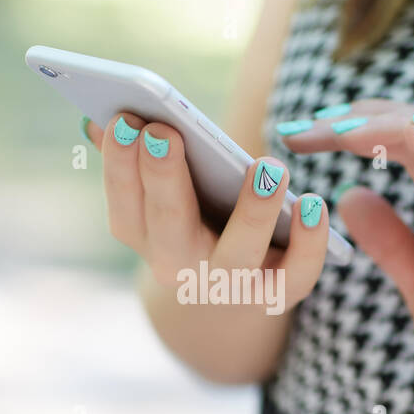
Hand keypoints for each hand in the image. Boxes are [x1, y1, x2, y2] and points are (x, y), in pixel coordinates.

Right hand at [87, 113, 330, 310]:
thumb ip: (135, 157)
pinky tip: (315, 205)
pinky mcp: (275, 294)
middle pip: (168, 227)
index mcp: (142, 236)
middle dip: (163, 179)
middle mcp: (178, 266)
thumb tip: (99, 122)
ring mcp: (227, 285)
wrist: (231, 288)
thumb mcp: (161, 190)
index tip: (122, 119)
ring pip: (237, 254)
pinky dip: (308, 244)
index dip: (120, 165)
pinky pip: (295, 276)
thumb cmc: (193, 213)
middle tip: (165, 133)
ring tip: (268, 166)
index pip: (124, 204)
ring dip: (252, 211)